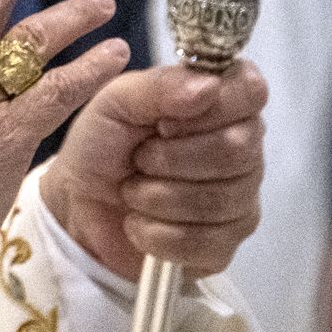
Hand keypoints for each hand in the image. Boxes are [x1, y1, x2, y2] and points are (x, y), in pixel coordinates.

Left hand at [41, 57, 266, 277]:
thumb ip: (159, 86)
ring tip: (134, 190)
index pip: (252, 91)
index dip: (209, 107)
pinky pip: (205, 243)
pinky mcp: (224, 246)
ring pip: (220, 200)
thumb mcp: (116, 102)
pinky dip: (157, 234)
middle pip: (237, 150)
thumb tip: (208, 87)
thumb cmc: (103, 144)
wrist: (79, 205)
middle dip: (171, 157)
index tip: (165, 121)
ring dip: (158, 196)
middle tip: (140, 159)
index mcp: (224, 102)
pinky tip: (140, 223)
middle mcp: (245, 149)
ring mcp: (240, 200)